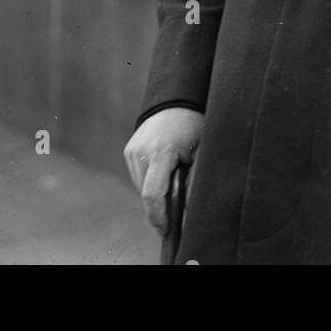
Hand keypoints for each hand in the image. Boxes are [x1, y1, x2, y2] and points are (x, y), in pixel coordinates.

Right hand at [123, 107, 203, 235]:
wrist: (176, 101)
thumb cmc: (194, 125)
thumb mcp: (200, 152)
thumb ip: (193, 182)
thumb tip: (187, 210)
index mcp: (161, 152)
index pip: (152, 194)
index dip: (158, 216)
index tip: (166, 229)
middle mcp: (141, 152)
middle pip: (146, 193)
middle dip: (160, 205)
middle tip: (177, 200)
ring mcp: (132, 151)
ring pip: (141, 186)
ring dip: (155, 191)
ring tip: (173, 176)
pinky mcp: (129, 150)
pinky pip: (139, 175)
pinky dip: (150, 180)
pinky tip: (164, 168)